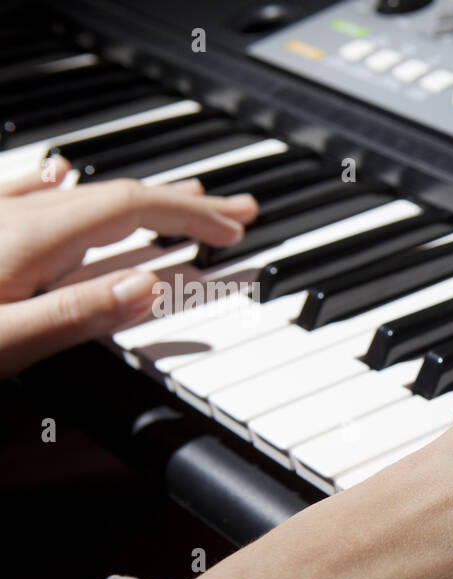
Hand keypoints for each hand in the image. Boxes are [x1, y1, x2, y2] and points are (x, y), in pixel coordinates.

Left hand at [0, 156, 257, 376]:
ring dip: (138, 197)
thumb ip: (77, 312)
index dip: (189, 216)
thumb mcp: (6, 339)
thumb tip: (148, 287)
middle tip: (236, 212)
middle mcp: (16, 218)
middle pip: (115, 198)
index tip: (232, 233)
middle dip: (183, 204)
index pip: (130, 211)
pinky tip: (62, 171)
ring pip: (80, 195)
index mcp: (32, 240)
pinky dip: (61, 183)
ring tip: (183, 196)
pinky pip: (25, 192)